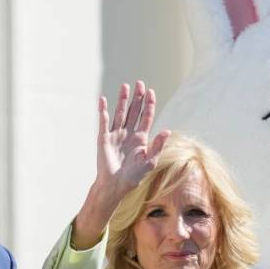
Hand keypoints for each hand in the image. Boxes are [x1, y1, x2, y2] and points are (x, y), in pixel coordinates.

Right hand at [95, 81, 169, 200]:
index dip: (149, 105)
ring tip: (125, 86)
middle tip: (140, 83)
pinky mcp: (104, 138)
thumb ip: (157, 145)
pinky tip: (103, 100)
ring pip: (120, 113)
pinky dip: (103, 111)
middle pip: (133, 111)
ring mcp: (116, 134)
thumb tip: (167, 130)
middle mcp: (128, 133)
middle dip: (137, 98)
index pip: (146, 117)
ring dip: (122, 100)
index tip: (151, 92)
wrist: (116, 185)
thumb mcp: (150, 161)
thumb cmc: (134, 175)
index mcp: (141, 138)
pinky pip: (104, 122)